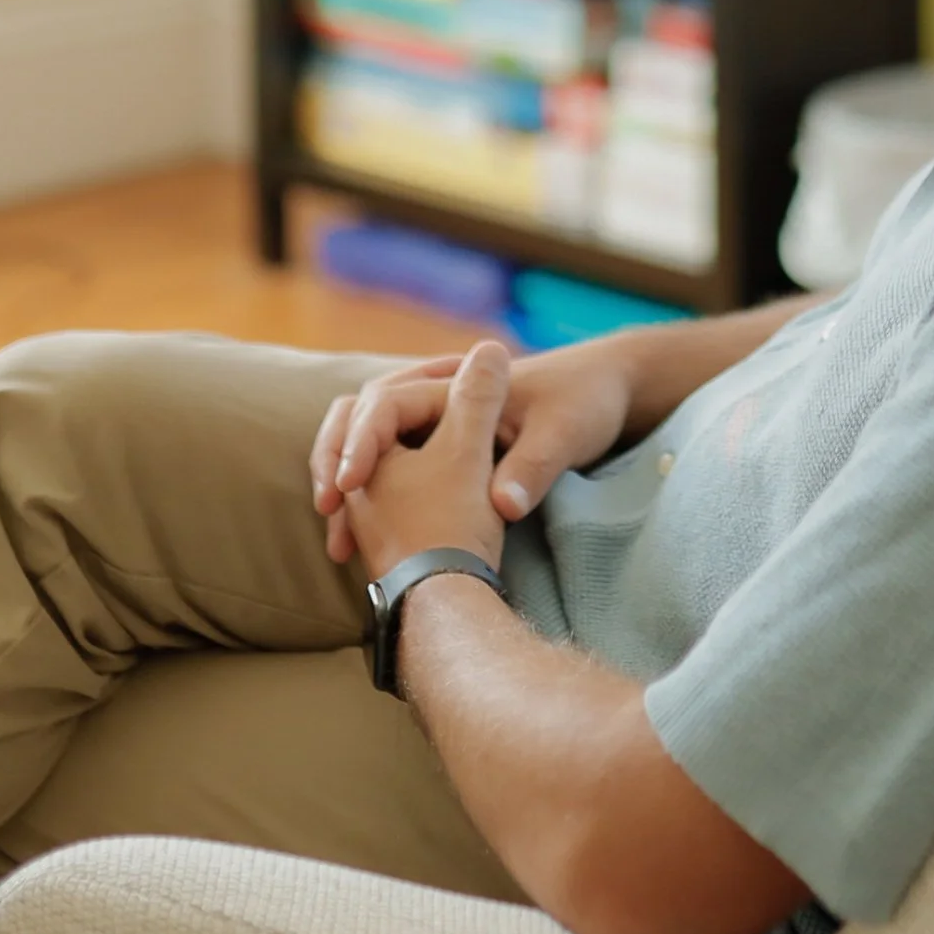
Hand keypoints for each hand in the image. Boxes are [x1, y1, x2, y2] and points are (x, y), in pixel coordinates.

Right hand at [311, 338, 636, 561]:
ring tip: (337, 544)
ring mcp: (439, 426)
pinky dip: (367, 503)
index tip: (347, 487)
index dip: (360, 444)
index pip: (385, 406)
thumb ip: (530, 468)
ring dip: (345, 489)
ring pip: (369, 451)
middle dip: (335, 464)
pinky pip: (388, 471)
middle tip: (327, 508)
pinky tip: (360, 548)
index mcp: (456, 386)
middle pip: (360, 423)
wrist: (606, 390)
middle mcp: (440, 400)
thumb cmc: (583, 404)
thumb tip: (504, 506)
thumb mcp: (562, 437)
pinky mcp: (444, 451)